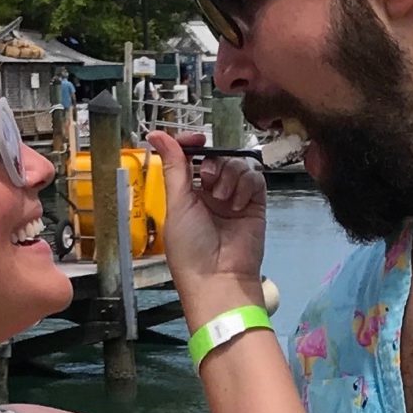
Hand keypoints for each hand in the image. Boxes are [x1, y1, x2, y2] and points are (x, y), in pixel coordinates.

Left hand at [148, 130, 265, 313]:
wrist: (219, 279)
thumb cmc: (191, 248)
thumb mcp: (177, 204)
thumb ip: (174, 166)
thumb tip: (157, 134)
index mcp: (187, 194)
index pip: (191, 158)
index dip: (193, 144)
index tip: (197, 139)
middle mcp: (211, 194)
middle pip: (217, 158)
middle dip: (213, 163)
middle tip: (209, 180)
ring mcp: (235, 198)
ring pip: (237, 164)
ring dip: (230, 176)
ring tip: (224, 199)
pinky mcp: (255, 204)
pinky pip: (255, 178)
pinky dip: (246, 185)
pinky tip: (238, 204)